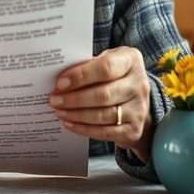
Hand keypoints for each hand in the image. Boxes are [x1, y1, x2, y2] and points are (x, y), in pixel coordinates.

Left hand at [49, 46, 152, 161]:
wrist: (136, 99)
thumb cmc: (113, 75)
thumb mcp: (105, 61)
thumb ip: (87, 66)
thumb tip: (60, 79)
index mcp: (130, 61)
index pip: (106, 67)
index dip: (81, 75)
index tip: (60, 82)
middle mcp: (139, 85)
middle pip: (103, 94)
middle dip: (74, 99)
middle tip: (54, 100)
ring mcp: (139, 109)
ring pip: (104, 115)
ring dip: (77, 115)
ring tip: (59, 111)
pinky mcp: (134, 129)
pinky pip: (106, 132)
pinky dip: (85, 129)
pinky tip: (69, 123)